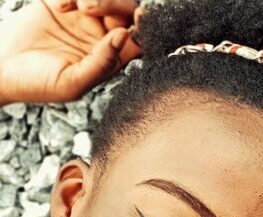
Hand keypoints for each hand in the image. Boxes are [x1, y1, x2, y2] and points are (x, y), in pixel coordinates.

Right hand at [0, 0, 140, 104]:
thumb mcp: (73, 82)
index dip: (145, 26)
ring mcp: (82, 18)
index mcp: (111, 58)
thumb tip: (125, 36)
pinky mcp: (60, 3)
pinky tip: (60, 6)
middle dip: (114, 4)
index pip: (139, 39)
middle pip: (125, 11)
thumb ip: (103, 63)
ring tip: (78, 6)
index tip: (140, 16)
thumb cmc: (37, 84)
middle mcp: (101, 36)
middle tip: (90, 7)